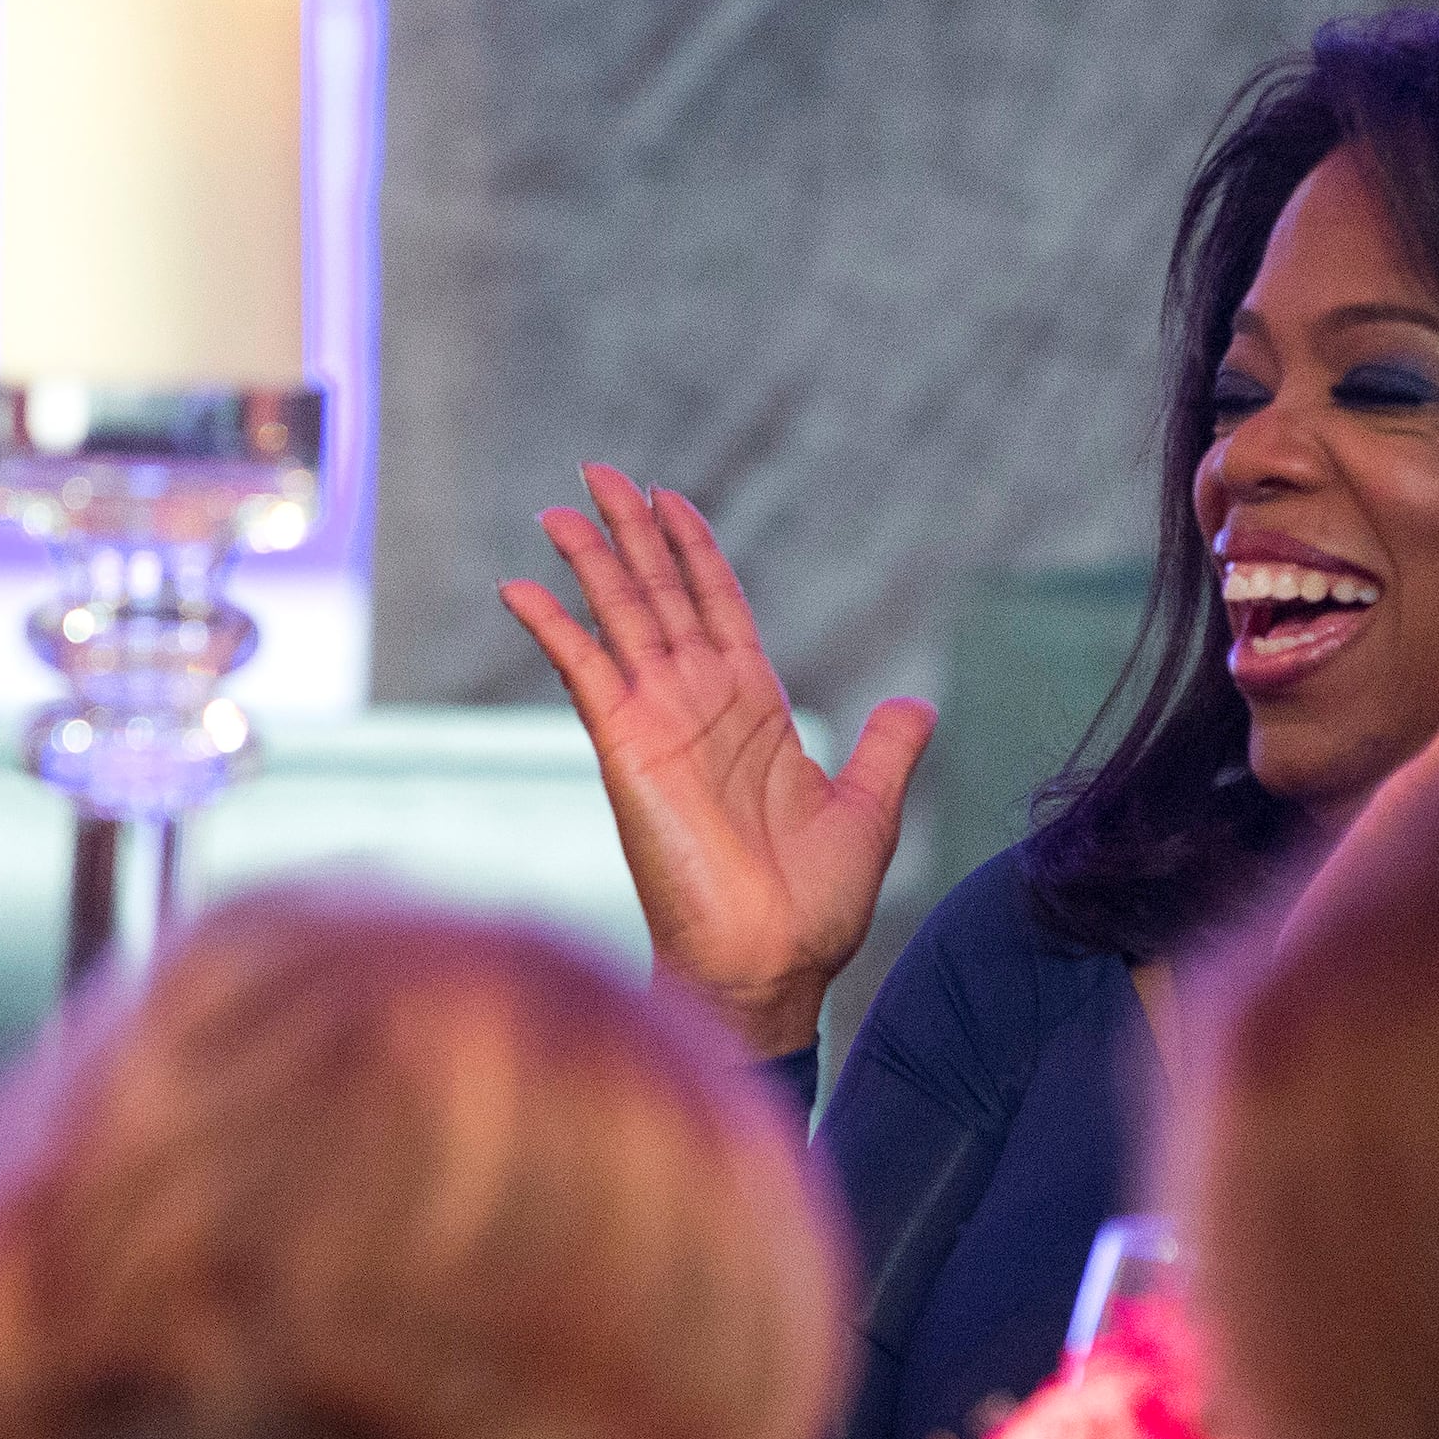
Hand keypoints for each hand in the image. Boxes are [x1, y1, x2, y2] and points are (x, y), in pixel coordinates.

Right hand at [502, 466, 935, 1056]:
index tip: (671, 500)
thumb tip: (917, 704)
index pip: (717, 607)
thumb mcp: (870, 811)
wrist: (771, 966)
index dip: (695, 552)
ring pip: (620, 618)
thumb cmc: (815, 910)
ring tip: (561, 507)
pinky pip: (582, 673)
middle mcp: (699, 707)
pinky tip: (521, 586)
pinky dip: (553, 627)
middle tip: (599, 473)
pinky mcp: (625, 749)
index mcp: (754, 711)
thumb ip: (887, 749)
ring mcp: (658, 724)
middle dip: (633, 532)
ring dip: (590, 560)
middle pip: (659, 595)